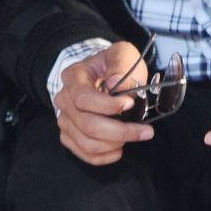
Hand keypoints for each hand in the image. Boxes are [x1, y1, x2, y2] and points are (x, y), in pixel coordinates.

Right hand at [55, 40, 156, 164]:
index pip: (83, 98)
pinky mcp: (70, 135)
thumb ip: (120, 63)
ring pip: (86, 142)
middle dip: (119, 131)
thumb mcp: (121, 53)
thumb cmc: (113, 64)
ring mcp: (65, 119)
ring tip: (135, 136)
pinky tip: (119, 149)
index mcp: (73, 77)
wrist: (102, 72)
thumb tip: (116, 83)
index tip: (130, 103)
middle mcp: (64, 100)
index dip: (108, 106)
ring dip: (114, 144)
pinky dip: (103, 156)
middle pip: (86, 125)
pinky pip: (83, 153)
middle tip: (146, 131)